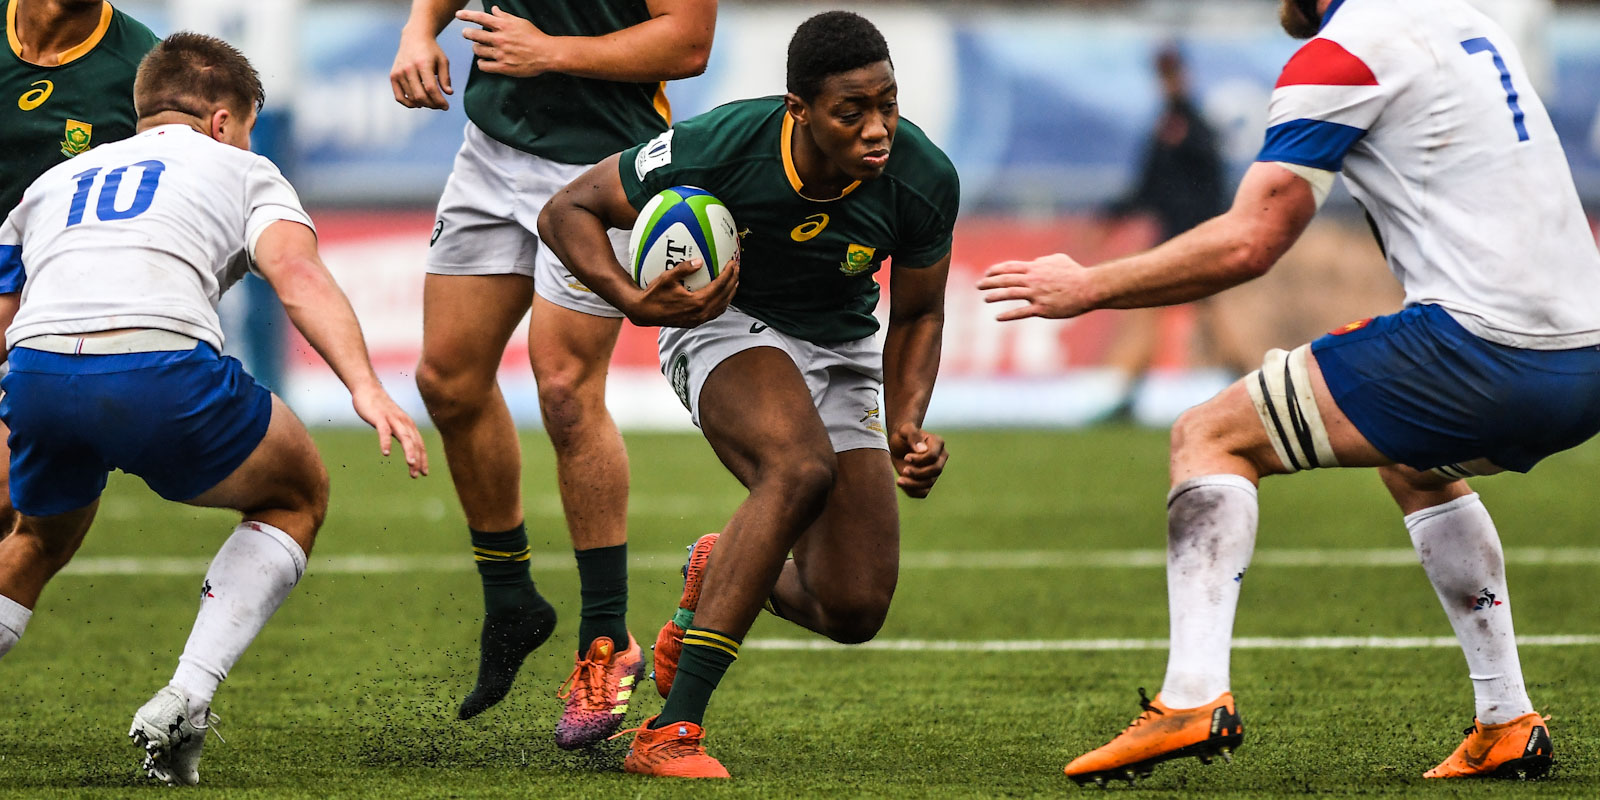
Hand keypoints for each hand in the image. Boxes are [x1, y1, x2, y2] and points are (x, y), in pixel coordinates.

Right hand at [352, 385, 429, 477]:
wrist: (368, 389)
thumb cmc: (380, 408)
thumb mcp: (394, 421)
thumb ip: (401, 432)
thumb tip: (408, 446)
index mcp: (408, 424)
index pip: (419, 444)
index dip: (423, 458)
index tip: (424, 473)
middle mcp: (404, 422)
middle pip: (414, 442)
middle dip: (418, 459)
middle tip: (418, 475)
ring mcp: (392, 419)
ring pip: (404, 436)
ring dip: (409, 451)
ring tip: (411, 465)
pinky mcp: (379, 417)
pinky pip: (384, 431)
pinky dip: (385, 442)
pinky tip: (385, 453)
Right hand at [390, 26, 453, 109]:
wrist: (414, 37)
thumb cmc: (431, 51)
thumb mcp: (443, 61)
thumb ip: (446, 78)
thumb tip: (449, 94)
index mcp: (423, 64)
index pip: (431, 89)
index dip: (439, 101)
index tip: (446, 107)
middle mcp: (408, 68)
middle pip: (420, 96)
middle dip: (432, 105)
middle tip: (440, 106)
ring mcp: (399, 73)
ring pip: (411, 98)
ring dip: (423, 104)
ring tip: (431, 102)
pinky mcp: (393, 76)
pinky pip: (399, 97)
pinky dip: (408, 103)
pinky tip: (418, 103)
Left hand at [458, 6, 557, 77]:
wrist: (547, 54)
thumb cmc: (535, 36)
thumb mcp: (520, 22)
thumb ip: (504, 16)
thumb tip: (493, 10)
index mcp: (503, 26)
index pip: (480, 17)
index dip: (467, 15)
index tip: (458, 15)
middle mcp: (500, 39)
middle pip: (474, 34)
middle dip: (467, 33)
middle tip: (467, 34)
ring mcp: (501, 53)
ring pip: (477, 50)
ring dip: (476, 48)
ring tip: (479, 48)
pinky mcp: (503, 67)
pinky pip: (484, 66)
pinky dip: (481, 63)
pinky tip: (484, 61)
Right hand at [626, 255, 739, 327]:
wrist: (644, 313)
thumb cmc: (654, 294)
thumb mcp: (666, 278)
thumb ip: (683, 269)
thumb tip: (699, 261)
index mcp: (697, 302)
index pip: (719, 286)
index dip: (728, 273)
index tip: (732, 262)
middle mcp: (701, 313)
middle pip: (724, 296)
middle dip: (733, 281)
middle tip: (736, 269)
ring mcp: (699, 320)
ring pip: (721, 307)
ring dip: (729, 293)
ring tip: (734, 281)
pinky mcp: (695, 323)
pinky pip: (714, 312)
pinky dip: (722, 303)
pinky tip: (721, 295)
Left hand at [888, 422, 946, 498]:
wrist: (899, 443)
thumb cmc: (903, 434)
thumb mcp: (905, 430)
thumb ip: (913, 436)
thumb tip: (922, 450)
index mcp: (938, 443)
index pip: (933, 456)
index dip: (920, 460)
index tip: (906, 457)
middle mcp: (940, 458)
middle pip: (935, 470)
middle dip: (918, 473)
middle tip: (904, 470)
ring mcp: (935, 470)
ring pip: (929, 483)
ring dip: (914, 484)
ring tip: (899, 480)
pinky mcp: (927, 480)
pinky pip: (923, 492)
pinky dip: (912, 491)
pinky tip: (902, 484)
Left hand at [978, 253, 1099, 320]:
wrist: (1088, 288)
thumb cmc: (1075, 273)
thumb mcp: (1058, 259)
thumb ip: (1043, 260)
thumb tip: (1035, 262)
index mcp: (1036, 268)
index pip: (1010, 267)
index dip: (996, 270)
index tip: (987, 273)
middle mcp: (1033, 280)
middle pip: (1006, 280)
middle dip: (989, 282)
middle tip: (978, 285)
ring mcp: (1036, 295)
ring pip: (1010, 294)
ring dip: (995, 296)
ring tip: (985, 299)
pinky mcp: (1042, 309)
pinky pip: (1021, 312)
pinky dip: (1007, 315)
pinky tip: (997, 317)